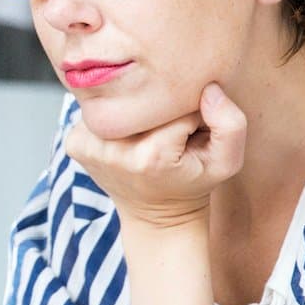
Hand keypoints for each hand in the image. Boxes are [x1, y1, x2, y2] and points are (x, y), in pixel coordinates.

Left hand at [65, 83, 246, 229]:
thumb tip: (208, 89)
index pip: (176, 103)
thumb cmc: (192, 182)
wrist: (155, 215)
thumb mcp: (226, 161)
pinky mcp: (74, 143)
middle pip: (143, 99)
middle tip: (167, 134)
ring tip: (146, 136)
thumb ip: (231, 123)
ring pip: (120, 100)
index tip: (190, 133)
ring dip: (135, 110)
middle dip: (160, 110)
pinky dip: (115, 117)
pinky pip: (99, 109)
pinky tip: (126, 137)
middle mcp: (113, 151)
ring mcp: (89, 148)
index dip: (189, 112)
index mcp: (151, 154)